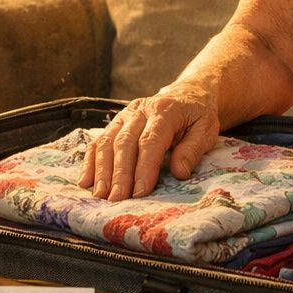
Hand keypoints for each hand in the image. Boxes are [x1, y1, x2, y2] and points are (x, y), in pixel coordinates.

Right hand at [80, 86, 221, 200]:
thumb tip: (179, 173)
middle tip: (116, 199)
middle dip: (119, 173)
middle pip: (124, 142)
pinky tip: (86, 181)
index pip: (150, 141)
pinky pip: (99, 140)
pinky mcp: (116, 121)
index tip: (140, 192)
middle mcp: (141, 110)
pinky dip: (90, 161)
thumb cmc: (198, 116)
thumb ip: (193, 150)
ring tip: (99, 194)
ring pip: (107, 141)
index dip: (144, 168)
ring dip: (101, 170)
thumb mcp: (206, 130)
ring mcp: (125, 114)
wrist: (188, 93)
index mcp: (165, 110)